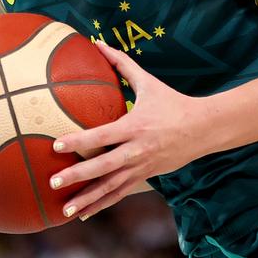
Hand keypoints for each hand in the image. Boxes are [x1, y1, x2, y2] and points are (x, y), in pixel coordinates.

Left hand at [47, 42, 208, 220]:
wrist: (203, 128)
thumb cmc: (172, 102)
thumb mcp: (148, 82)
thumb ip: (122, 64)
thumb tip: (98, 43)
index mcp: (135, 126)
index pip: (102, 135)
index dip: (79, 141)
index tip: (55, 145)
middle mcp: (137, 150)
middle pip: (104, 166)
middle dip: (78, 175)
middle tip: (54, 182)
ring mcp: (142, 167)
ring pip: (111, 186)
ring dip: (88, 199)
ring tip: (66, 210)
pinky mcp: (146, 177)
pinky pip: (121, 193)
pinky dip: (102, 204)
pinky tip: (84, 213)